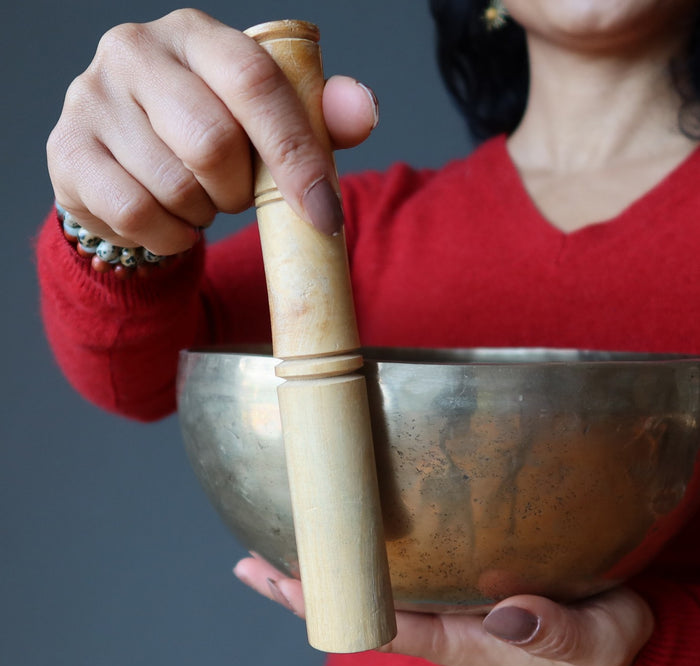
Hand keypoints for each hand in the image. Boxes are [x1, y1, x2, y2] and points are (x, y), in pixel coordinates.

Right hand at [47, 9, 378, 253]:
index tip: (324, 214)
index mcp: (198, 35)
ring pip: (175, 186)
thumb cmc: (212, 139)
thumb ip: (319, 118)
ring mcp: (92, 98)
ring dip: (203, 213)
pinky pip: (136, 214)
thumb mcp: (267, 124)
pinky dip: (169, 235)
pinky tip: (169, 221)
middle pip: (212, 142)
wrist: (130, 167)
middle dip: (239, 191)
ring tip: (198, 199)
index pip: (255, 83)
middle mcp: (136, 50)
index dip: (296, 155)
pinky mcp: (68, 151)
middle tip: (235, 194)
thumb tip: (365, 111)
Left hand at [233, 554, 652, 665]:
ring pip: (366, 583)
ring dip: (318, 567)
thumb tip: (510, 614)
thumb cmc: (600, 636)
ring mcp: (443, 596)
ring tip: (264, 551)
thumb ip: (558, 631)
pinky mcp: (453, 575)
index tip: (291, 584)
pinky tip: (333, 527)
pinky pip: (393, 565)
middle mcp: (442, 617)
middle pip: (358, 605)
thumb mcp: (595, 638)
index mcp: (465, 639)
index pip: (385, 623)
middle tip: (253, 565)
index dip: (335, 603)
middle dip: (305, 587)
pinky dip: (356, 547)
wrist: (613, 628)